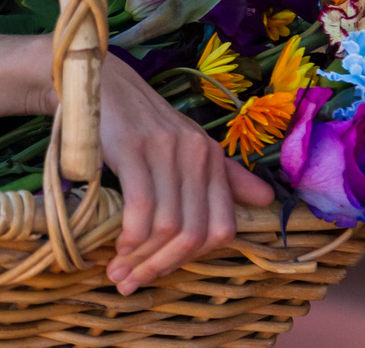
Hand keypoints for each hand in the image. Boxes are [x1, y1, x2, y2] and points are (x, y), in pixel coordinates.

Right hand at [97, 52, 274, 294]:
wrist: (98, 81)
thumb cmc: (139, 120)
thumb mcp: (185, 145)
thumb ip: (222, 176)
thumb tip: (267, 199)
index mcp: (210, 156)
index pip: (222, 227)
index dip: (195, 259)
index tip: (163, 271)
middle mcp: (194, 152)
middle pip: (194, 232)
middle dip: (162, 265)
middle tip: (131, 282)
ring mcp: (165, 149)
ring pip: (168, 224)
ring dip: (142, 257)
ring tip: (117, 271)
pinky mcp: (133, 147)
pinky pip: (141, 207)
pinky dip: (131, 236)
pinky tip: (117, 247)